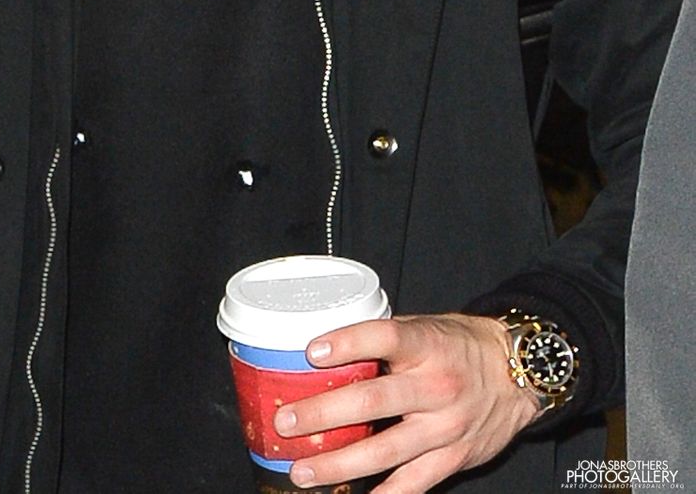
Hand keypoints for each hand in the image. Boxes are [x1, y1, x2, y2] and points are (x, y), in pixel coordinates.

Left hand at [274, 313, 540, 492]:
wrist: (519, 375)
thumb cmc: (461, 346)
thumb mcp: (428, 327)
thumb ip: (386, 340)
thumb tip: (330, 349)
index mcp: (427, 345)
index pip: (384, 338)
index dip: (347, 343)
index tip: (312, 352)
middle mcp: (435, 386)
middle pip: (373, 401)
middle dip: (323, 414)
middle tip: (286, 422)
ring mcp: (444, 427)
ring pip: (386, 451)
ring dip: (339, 464)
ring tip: (303, 470)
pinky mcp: (453, 458)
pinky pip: (413, 483)